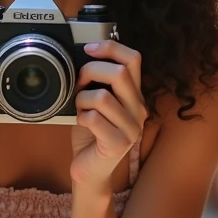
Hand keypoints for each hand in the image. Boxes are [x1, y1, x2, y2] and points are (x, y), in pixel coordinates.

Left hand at [70, 41, 146, 190]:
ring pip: (102, 97)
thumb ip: (98, 81)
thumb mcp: (97, 102)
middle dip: (90, 71)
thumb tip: (83, 57)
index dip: (111, 47)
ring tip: (80, 109)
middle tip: (78, 82)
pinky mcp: (118, 144)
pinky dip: (81, 118)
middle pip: (119, 73)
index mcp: (134, 95)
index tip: (89, 48)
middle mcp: (138, 109)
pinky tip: (82, 124)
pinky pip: (93, 119)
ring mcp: (131, 128)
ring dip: (82, 99)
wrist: (90, 169)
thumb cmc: (91, 133)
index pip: (133, 59)